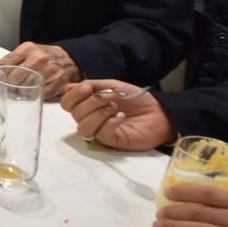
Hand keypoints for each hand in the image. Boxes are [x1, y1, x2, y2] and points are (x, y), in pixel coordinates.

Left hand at [0, 42, 79, 98]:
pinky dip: (33, 97)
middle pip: (14, 77)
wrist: (70, 59)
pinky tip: (31, 95)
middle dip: (8, 86)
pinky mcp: (58, 83)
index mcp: (28, 49)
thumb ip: (9, 62)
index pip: (4, 64)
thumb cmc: (44, 57)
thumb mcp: (27, 52)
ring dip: (19, 93)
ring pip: (25, 87)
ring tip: (19, 93)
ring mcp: (49, 71)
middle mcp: (38, 59)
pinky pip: (40, 94)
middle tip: (7, 90)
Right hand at [59, 79, 173, 148]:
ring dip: (97, 114)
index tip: (88, 88)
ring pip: (83, 127)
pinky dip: (109, 122)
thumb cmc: (136, 99)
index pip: (68, 104)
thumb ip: (93, 85)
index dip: (73, 96)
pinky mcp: (112, 141)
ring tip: (115, 107)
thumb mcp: (113, 85)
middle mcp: (90, 119)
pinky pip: (101, 134)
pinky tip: (121, 116)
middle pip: (74, 114)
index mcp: (88, 105)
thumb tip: (69, 87)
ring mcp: (100, 131)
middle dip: (90, 102)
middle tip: (109, 96)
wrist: (159, 111)